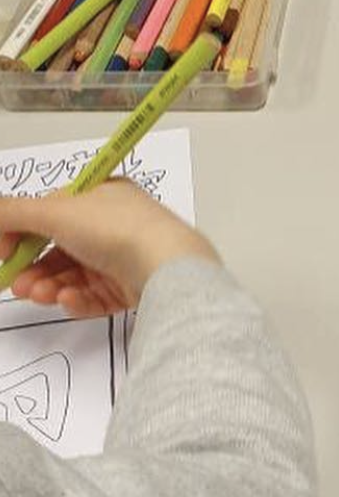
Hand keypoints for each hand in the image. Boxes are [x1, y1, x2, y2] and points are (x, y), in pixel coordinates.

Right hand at [0, 181, 217, 315]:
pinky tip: (68, 300)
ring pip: (74, 276)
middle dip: (34, 268)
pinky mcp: (131, 288)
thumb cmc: (116, 229)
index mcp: (101, 196)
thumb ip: (14, 213)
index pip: (53, 212)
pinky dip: (77, 300)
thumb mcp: (55, 211)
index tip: (5, 252)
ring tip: (40, 294)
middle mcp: (114, 224)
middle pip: (60, 249)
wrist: (165, 267)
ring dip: (50, 286)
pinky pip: (94, 296)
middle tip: (17, 284)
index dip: (24, 232)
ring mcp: (124, 257)